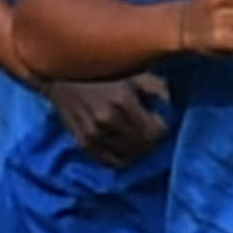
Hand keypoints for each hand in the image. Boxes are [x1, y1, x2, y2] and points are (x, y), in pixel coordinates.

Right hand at [50, 71, 170, 166]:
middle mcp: (107, 121)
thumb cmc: (101, 71)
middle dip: (151, 141)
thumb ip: (157, 88)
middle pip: (143, 147)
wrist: (60, 75)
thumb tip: (173, 106)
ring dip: (137, 151)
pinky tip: (122, 147)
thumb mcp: (133, 72)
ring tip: (137, 138)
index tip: (159, 120)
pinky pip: (107, 161)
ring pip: (127, 157)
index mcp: (123, 101)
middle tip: (150, 130)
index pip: (155, 133)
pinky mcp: (81, 142)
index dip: (162, 128)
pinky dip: (119, 158)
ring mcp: (92, 134)